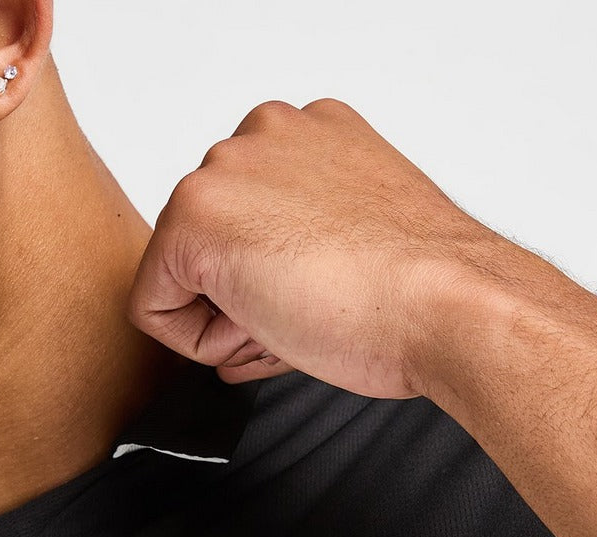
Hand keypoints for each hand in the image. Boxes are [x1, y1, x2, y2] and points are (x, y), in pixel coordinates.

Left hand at [127, 98, 509, 398]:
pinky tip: (265, 325)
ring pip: (184, 278)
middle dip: (246, 303)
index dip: (274, 286)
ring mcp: (224, 170)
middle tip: (311, 314)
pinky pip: (154, 310)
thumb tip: (245, 297)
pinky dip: (199, 341)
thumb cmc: (420, 289)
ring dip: (231, 320)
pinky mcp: (192, 217)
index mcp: (310, 135)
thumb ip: (294, 245)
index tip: (320, 296)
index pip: (248, 227)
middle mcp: (262, 135)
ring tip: (298, 316)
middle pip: (211, 251)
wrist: (443, 303)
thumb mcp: (356, 239)